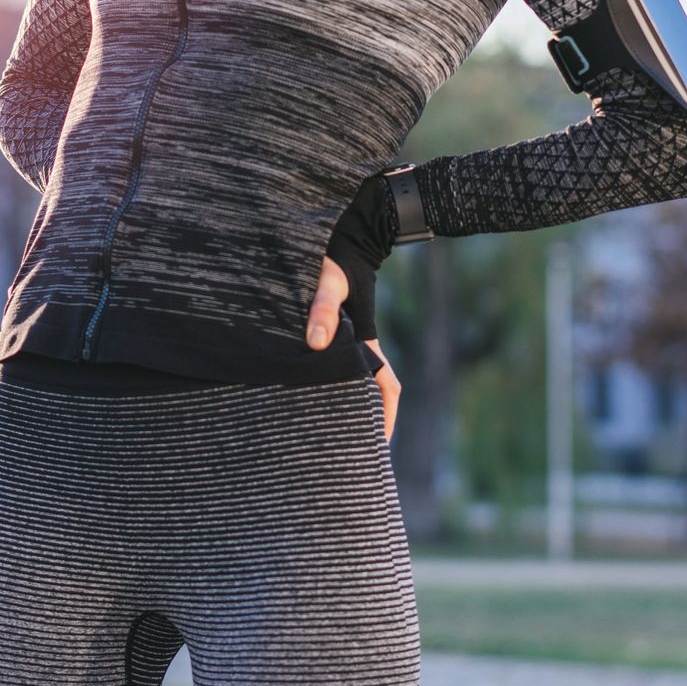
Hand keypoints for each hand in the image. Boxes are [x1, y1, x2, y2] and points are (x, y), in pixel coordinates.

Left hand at [309, 254, 399, 442]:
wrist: (339, 237)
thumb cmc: (335, 260)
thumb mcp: (327, 282)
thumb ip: (322, 308)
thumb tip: (315, 344)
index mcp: (365, 341)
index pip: (386, 385)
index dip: (386, 415)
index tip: (379, 441)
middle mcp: (358, 346)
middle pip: (366, 392)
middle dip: (361, 420)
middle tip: (343, 448)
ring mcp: (344, 341)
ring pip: (347, 381)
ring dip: (340, 402)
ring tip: (320, 429)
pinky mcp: (327, 331)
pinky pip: (328, 365)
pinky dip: (322, 382)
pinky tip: (300, 391)